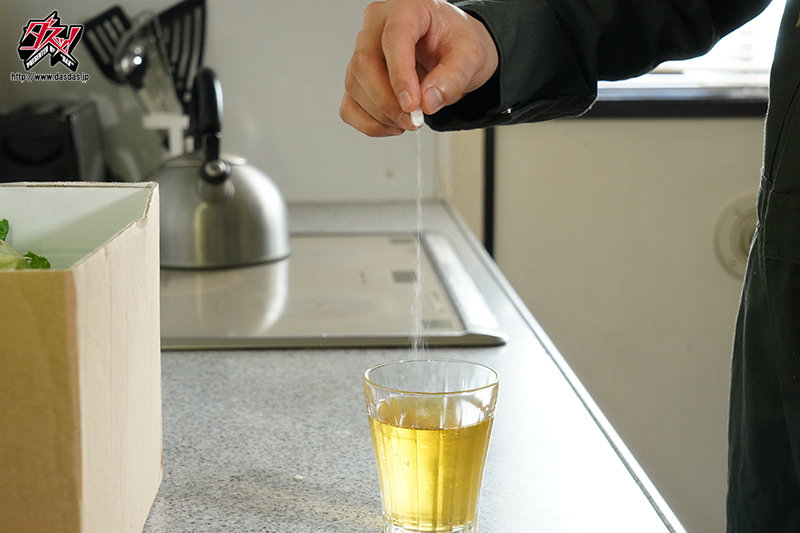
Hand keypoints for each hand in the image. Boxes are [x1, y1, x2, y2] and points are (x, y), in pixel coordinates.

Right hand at [340, 0, 498, 135]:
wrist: (452, 52)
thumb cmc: (456, 44)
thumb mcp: (469, 57)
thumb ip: (452, 78)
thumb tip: (428, 101)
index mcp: (406, 9)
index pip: (393, 39)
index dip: (400, 75)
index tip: (412, 104)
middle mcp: (377, 27)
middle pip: (365, 64)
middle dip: (388, 101)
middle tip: (414, 120)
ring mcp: (362, 52)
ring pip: (355, 86)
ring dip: (382, 115)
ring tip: (411, 121)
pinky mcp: (358, 79)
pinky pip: (350, 106)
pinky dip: (370, 123)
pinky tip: (393, 124)